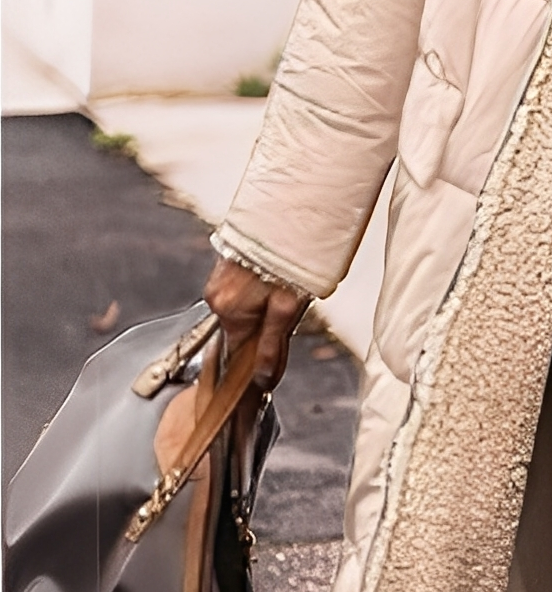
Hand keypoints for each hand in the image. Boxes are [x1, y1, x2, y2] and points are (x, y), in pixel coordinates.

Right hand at [204, 258, 307, 389]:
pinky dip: (264, 292)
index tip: (266, 374)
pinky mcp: (231, 263)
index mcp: (227, 309)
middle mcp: (217, 295)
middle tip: (293, 311)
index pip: (237, 352)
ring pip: (247, 309)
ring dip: (268, 308)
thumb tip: (262, 379)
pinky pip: (247, 290)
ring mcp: (221, 278)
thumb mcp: (288, 308)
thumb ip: (272, 345)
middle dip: (268, 329)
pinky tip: (282, 280)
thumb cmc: (291, 259)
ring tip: (291, 291)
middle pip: (243, 330)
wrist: (294, 212)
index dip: (255, 363)